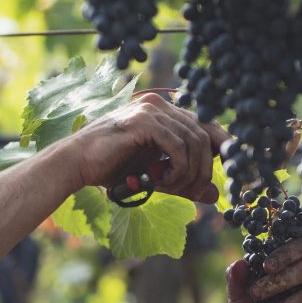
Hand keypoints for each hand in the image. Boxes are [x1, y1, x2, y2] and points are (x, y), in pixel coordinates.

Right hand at [59, 93, 221, 202]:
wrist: (76, 163)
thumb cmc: (111, 169)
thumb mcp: (156, 176)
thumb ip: (184, 182)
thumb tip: (213, 196)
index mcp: (164, 113)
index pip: (206, 125)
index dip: (221, 149)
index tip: (224, 175)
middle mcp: (161, 105)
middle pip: (205, 134)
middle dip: (204, 169)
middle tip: (193, 191)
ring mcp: (152, 110)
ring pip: (194, 142)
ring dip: (188, 172)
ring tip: (171, 187)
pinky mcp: (144, 121)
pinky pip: (178, 146)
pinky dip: (177, 168)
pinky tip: (161, 180)